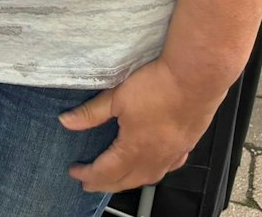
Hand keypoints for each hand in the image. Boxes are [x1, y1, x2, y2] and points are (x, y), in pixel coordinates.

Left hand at [61, 58, 226, 193]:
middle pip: (127, 180)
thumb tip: (66, 122)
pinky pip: (169, 167)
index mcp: (135, 149)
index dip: (88, 174)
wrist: (196, 78)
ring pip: (149, 177)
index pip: (106, 171)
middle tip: (90, 183)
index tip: (75, 172)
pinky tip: (152, 166)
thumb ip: (91, 113)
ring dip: (129, 181)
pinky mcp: (187, 144)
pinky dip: (154, 171)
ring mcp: (174, 153)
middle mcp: (155, 157)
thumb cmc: (158, 86)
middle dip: (105, 184)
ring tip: (117, 179)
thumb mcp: (116, 97)